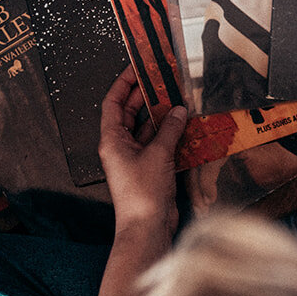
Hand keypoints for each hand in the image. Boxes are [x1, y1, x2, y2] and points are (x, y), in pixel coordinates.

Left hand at [99, 66, 185, 239]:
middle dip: (145, 96)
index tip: (137, 68)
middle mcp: (120, 146)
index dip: (123, 83)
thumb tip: (178, 110)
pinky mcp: (150, 168)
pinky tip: (184, 125)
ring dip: (160, 115)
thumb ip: (169, 129)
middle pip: (129, 112)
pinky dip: (170, 133)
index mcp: (112, 139)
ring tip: (177, 98)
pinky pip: (159, 143)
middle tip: (162, 80)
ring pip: (146, 127)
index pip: (113, 102)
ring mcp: (135, 157)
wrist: (147, 227)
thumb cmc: (142, 194)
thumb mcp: (158, 154)